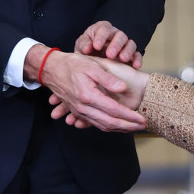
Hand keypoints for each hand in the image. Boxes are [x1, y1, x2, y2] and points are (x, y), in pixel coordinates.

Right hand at [31, 48, 145, 132]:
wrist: (51, 69)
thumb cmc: (72, 64)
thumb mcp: (92, 66)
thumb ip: (108, 79)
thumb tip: (123, 88)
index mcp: (89, 96)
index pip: (114, 110)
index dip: (130, 116)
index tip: (142, 118)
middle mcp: (84, 107)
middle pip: (110, 123)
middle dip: (128, 126)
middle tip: (143, 126)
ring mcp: (79, 112)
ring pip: (102, 126)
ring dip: (119, 129)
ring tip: (134, 127)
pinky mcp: (77, 112)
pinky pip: (94, 124)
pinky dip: (108, 127)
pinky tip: (117, 126)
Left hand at [75, 20, 142, 68]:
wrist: (91, 61)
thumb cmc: (87, 50)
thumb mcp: (81, 45)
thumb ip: (83, 44)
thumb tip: (87, 48)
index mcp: (103, 29)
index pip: (104, 29)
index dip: (101, 36)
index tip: (96, 46)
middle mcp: (116, 35)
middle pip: (120, 35)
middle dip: (115, 44)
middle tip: (109, 54)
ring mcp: (124, 45)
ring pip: (130, 44)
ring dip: (127, 51)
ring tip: (122, 59)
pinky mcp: (131, 55)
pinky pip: (137, 55)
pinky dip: (137, 60)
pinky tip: (135, 66)